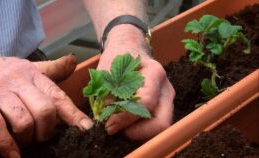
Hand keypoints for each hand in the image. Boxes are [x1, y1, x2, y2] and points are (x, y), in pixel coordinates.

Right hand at [0, 52, 92, 157]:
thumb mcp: (27, 67)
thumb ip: (51, 69)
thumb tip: (73, 62)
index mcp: (33, 74)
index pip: (58, 95)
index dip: (74, 114)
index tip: (86, 129)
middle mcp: (18, 80)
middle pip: (44, 110)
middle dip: (47, 130)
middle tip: (42, 137)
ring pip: (23, 120)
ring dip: (27, 138)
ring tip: (25, 142)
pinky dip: (7, 145)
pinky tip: (12, 155)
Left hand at [97, 25, 174, 140]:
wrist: (129, 50)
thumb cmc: (117, 58)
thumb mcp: (107, 70)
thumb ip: (105, 92)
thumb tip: (104, 117)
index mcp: (154, 73)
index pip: (145, 102)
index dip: (125, 118)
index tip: (107, 125)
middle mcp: (166, 89)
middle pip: (161, 123)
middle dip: (137, 133)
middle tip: (116, 131)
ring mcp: (167, 100)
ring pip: (159, 127)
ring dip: (138, 133)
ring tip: (118, 127)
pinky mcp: (163, 108)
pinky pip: (154, 125)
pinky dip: (139, 130)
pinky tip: (124, 125)